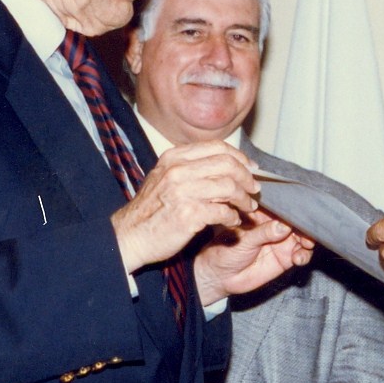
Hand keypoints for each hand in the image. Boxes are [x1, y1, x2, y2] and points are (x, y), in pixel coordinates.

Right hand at [112, 140, 258, 272]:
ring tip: (247, 208)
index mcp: (174, 158)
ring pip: (229, 187)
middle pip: (227, 164)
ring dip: (243, 199)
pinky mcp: (188, 215)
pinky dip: (233, 216)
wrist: (129, 236)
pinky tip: (233, 221)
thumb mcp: (164, 177)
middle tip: (254, 190)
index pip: (217, 147)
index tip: (250, 168)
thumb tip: (226, 164)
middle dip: (246, 177)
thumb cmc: (151, 210)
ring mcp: (182, 192)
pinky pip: (223, 211)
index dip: (239, 157)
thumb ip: (190, 168)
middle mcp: (178, 171)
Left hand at [195, 209, 314, 305]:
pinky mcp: (285, 258)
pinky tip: (298, 258)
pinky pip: (301, 255)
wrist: (220, 277)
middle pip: (297, 221)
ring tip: (305, 244)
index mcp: (263, 214)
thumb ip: (263, 233)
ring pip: (303, 237)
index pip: (282, 206)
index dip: (294, 207)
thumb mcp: (244, 239)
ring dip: (308, 240)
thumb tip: (284, 226)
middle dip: (305, 225)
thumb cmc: (225, 252)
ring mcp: (282, 242)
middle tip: (307, 231)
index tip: (303, 210)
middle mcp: (275, 226)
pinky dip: (304, 255)